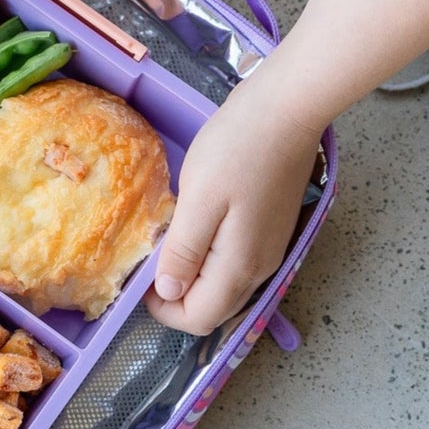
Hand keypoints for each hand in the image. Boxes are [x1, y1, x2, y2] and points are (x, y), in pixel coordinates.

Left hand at [146, 74, 321, 335]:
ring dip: (194, 280)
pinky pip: (237, 266)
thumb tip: (169, 293)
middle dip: (178, 299)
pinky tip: (197, 230)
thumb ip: (184, 251)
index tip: (141, 279)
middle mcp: (260, 269)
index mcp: (239, 266)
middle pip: (214, 309)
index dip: (164, 310)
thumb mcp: (199, 199)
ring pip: (226, 289)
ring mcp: (270, 251)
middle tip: (151, 259)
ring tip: (170, 243)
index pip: (199, 319)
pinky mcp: (272, 232)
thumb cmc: (238, 148)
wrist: (288, 110)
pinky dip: (211, 263)